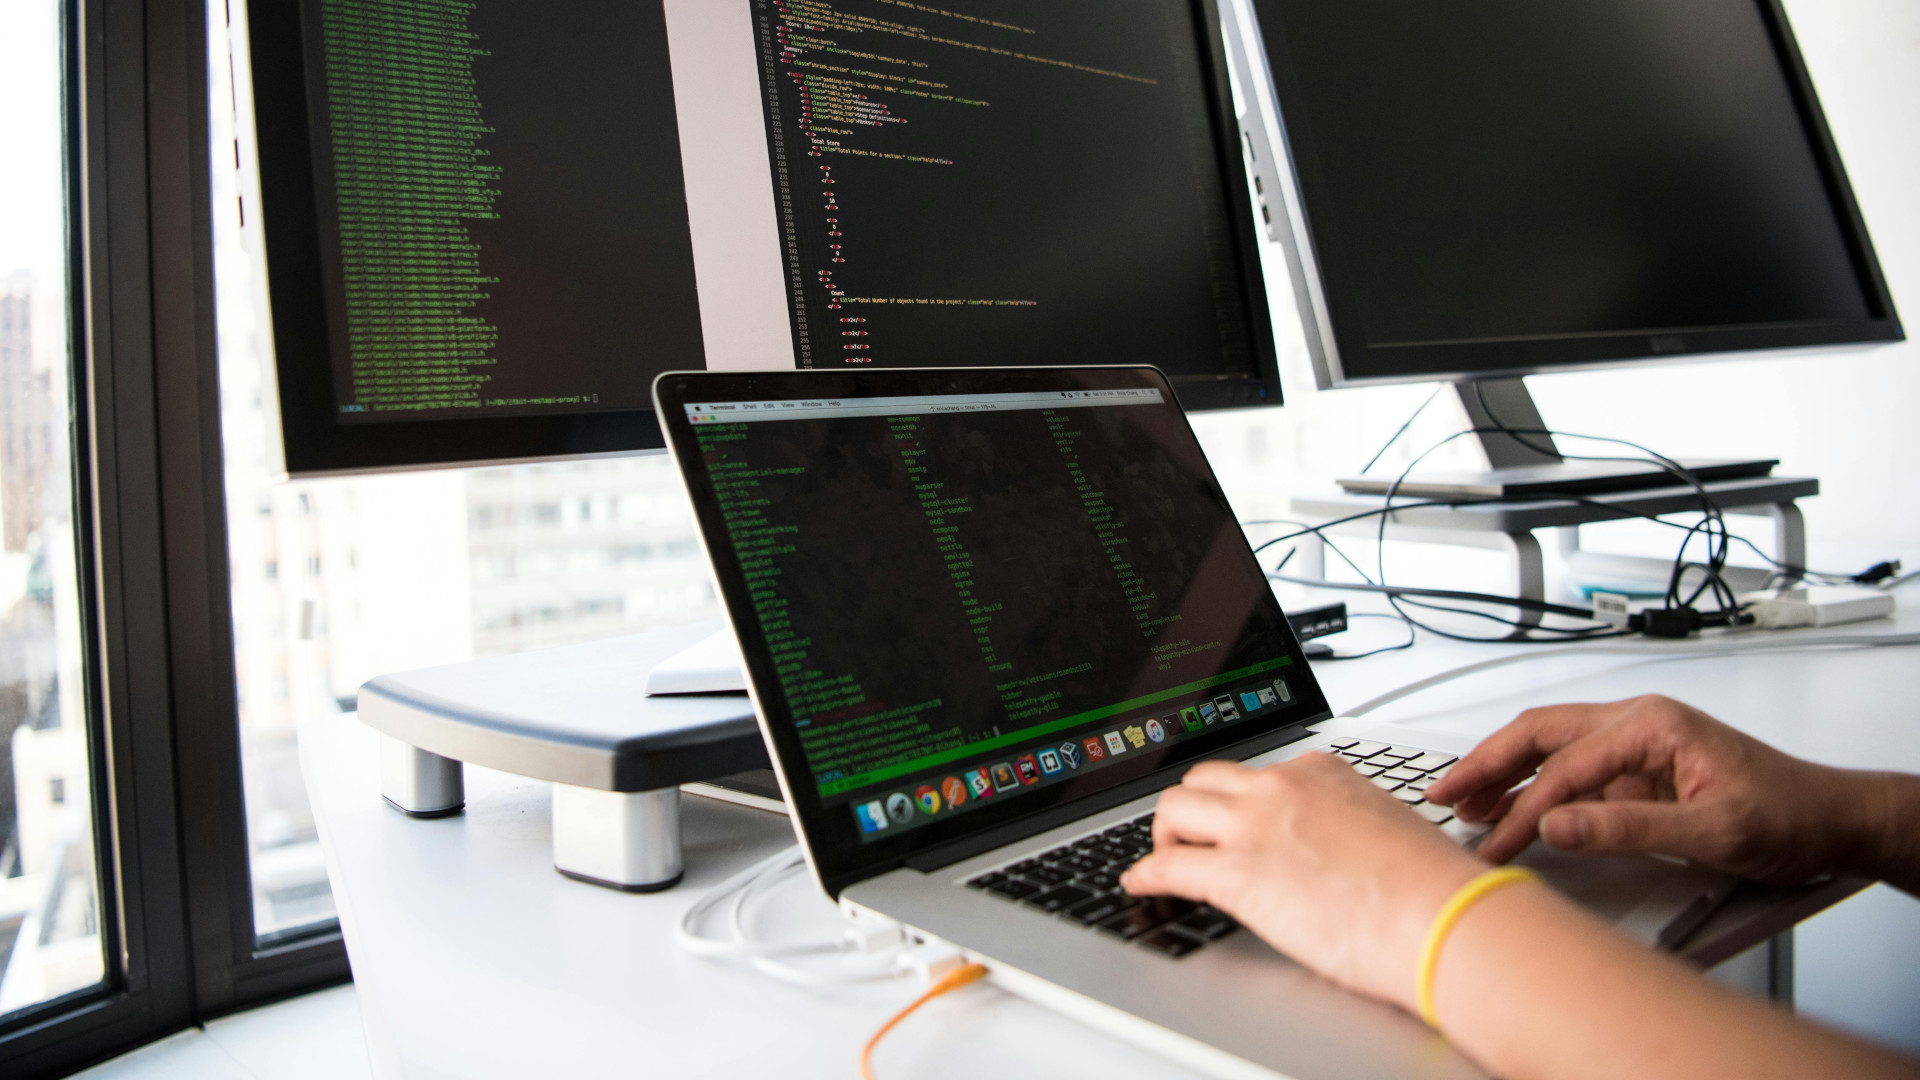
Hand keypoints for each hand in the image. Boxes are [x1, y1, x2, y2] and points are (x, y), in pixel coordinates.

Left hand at [1121, 753, 1485, 1010]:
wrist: (1442, 917)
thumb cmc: (1431, 887)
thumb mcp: (1387, 829)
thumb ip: (1350, 826)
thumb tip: (1340, 850)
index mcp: (1320, 773)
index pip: (1258, 773)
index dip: (1238, 801)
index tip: (1233, 819)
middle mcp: (1282, 788)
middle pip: (1204, 780)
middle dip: (1190, 809)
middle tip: (1188, 838)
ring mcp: (1255, 827)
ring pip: (1174, 809)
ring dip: (1163, 835)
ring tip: (1166, 859)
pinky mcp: (1238, 875)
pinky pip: (1168, 867)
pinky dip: (1146, 875)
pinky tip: (1141, 885)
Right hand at [1424, 695, 1864, 880]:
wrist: (1832, 820)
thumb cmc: (1788, 814)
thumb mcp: (1713, 831)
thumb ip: (1629, 828)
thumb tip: (1559, 825)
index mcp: (1652, 724)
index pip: (1566, 767)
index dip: (1523, 809)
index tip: (1496, 845)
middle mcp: (1636, 723)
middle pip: (1539, 734)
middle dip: (1485, 763)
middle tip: (1443, 795)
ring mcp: (1634, 745)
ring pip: (1547, 746)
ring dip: (1501, 772)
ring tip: (1461, 801)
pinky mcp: (1636, 771)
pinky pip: (1568, 771)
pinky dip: (1531, 789)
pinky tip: (1508, 809)